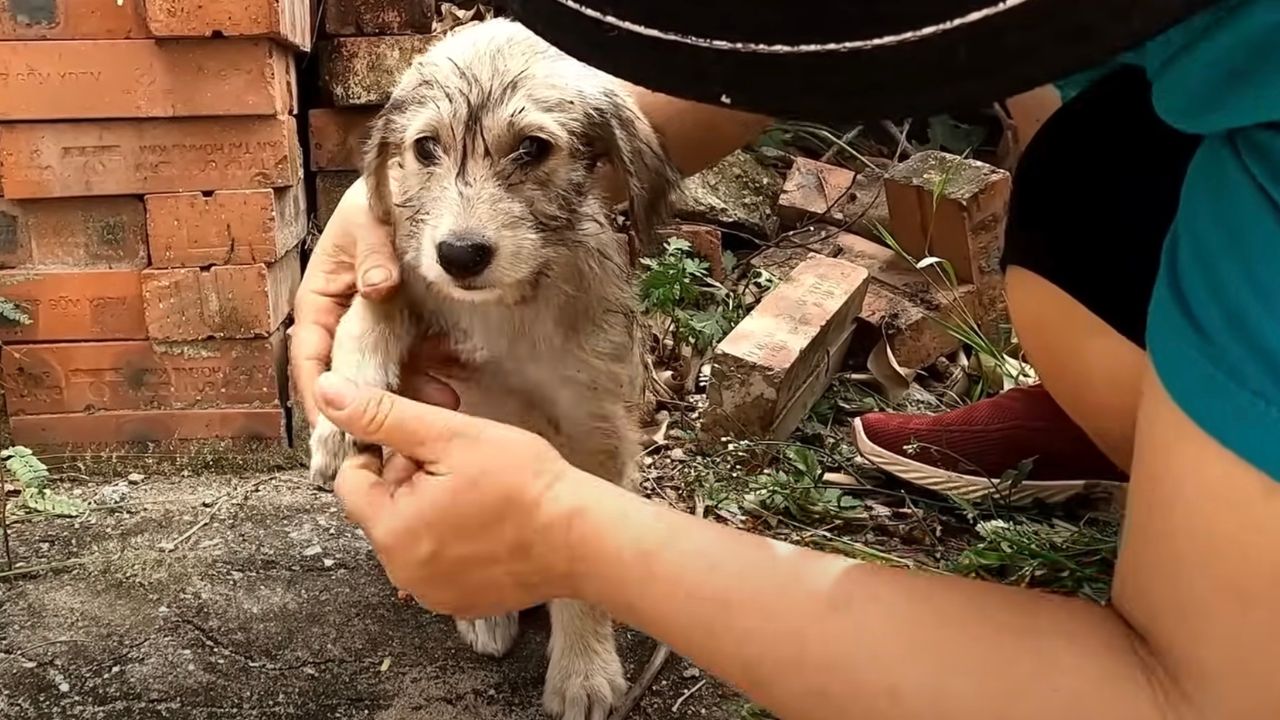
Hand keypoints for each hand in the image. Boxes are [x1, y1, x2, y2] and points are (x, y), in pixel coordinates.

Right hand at [290, 177, 459, 423]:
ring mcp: (378, 326)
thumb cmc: (377, 201)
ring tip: (443, 404)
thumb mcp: (368, 221)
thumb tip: (376, 286)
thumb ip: (374, 252)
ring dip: (411, 392)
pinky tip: (455, 383)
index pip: (311, 356)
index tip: (333, 425)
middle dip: (372, 406)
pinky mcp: (409, 327)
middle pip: (351, 376)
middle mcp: (345, 320)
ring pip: (388, 372)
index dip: (320, 393)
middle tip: (391, 438)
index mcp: (320, 300)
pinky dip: (434, 372)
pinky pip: (418, 358)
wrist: (415, 188)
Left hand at [316, 372, 591, 617]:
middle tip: (461, 466)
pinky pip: (437, 564)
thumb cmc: (525, 483)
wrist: (583, 537)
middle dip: (411, 482)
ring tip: (479, 495)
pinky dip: (454, 543)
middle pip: (383, 509)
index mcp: (391, 529)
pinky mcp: (459, 604)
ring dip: (432, 511)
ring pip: (411, 536)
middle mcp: (402, 572)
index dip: (384, 453)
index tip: (425, 444)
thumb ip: (382, 415)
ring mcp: (431, 594)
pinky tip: (489, 526)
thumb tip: (327, 392)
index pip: (352, 480)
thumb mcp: (449, 435)